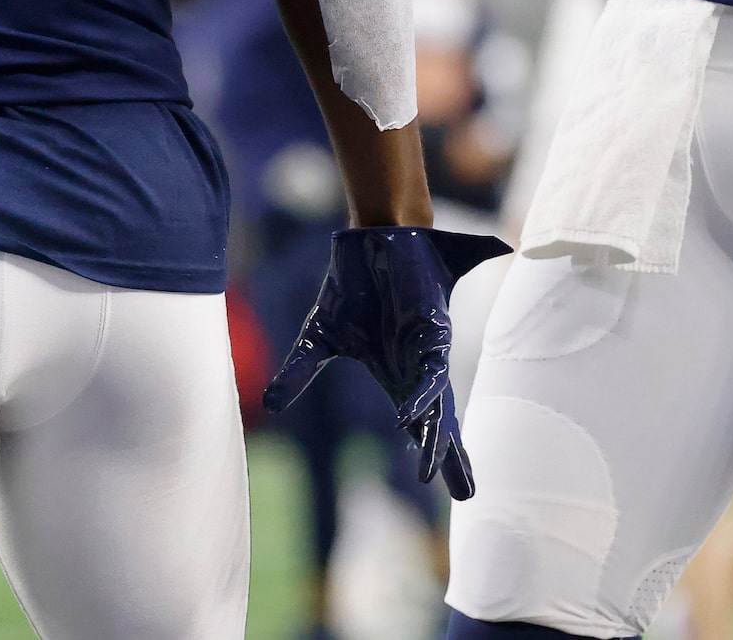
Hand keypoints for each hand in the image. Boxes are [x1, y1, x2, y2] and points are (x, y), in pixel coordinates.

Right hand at [263, 226, 510, 498]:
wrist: (372, 237)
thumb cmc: (352, 284)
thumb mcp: (318, 338)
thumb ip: (299, 372)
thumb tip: (268, 404)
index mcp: (399, 371)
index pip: (420, 421)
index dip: (434, 448)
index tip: (440, 484)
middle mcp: (419, 366)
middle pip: (439, 420)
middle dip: (452, 456)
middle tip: (465, 496)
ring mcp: (427, 350)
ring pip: (437, 403)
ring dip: (435, 438)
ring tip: (433, 473)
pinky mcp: (431, 332)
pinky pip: (429, 372)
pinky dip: (421, 397)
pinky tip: (412, 420)